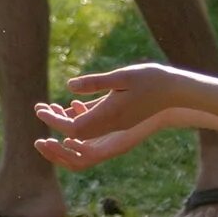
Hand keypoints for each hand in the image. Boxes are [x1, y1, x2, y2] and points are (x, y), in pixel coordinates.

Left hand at [31, 62, 199, 169]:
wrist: (179, 93)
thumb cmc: (153, 80)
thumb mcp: (122, 76)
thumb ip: (95, 83)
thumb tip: (69, 88)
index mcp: (110, 117)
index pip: (73, 129)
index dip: (53, 121)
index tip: (38, 109)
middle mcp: (112, 128)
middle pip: (76, 140)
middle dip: (55, 131)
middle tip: (39, 115)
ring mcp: (117, 128)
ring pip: (84, 137)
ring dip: (65, 126)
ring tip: (50, 108)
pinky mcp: (120, 125)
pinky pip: (95, 130)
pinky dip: (80, 121)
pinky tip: (73, 105)